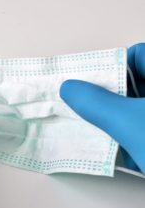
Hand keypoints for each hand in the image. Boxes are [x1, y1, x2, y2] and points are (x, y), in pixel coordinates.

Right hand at [60, 43, 144, 172]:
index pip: (136, 56)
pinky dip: (129, 138)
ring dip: (115, 122)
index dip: (110, 69)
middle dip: (107, 99)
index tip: (88, 89)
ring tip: (95, 132)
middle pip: (134, 85)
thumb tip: (68, 88)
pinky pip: (141, 131)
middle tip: (85, 110)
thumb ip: (96, 103)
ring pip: (136, 110)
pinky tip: (117, 151)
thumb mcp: (132, 123)